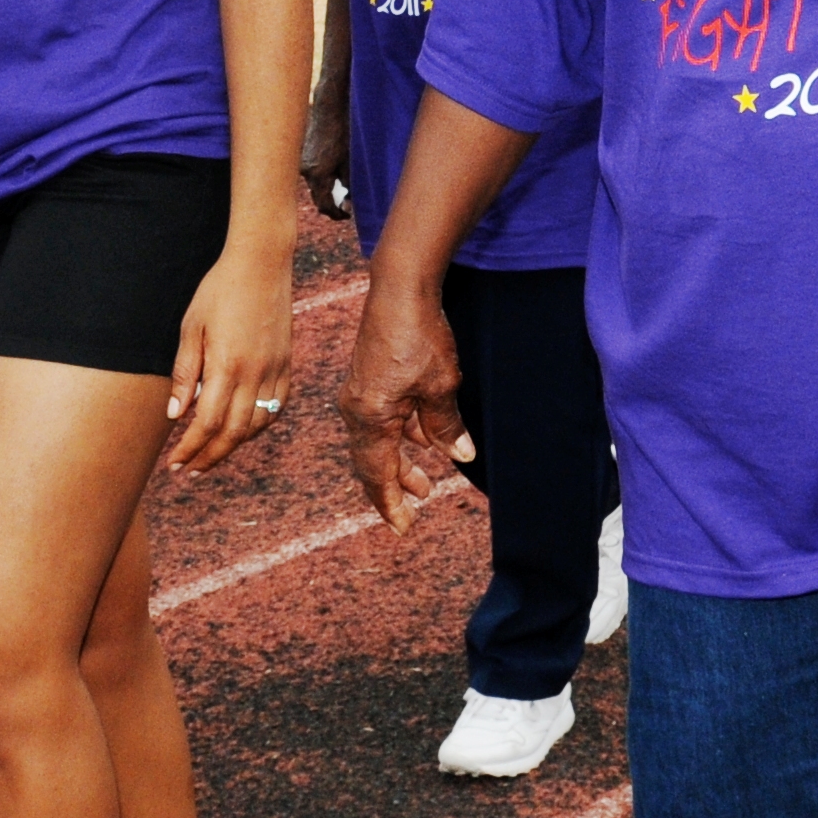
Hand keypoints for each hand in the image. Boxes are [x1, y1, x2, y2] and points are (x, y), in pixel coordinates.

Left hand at [161, 245, 292, 474]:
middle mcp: (255, 374)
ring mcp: (275, 370)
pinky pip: (276, 406)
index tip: (176, 464)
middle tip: (190, 470)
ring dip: (235, 446)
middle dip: (210, 457)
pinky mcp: (287, 364)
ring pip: (258, 424)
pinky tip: (243, 430)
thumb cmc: (218, 291)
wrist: (261, 264)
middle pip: (234, 433)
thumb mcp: (191, 328)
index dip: (190, 449)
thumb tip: (176, 414)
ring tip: (212, 454)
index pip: (208, 423)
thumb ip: (185, 373)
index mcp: (227, 366)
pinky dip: (259, 426)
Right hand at [300, 110, 350, 221]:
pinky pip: (310, 172)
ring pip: (314, 184)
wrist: (330, 107)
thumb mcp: (351, 162)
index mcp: (318, 174)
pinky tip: (333, 169)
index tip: (347, 215)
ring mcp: (301, 162)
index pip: (323, 205)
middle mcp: (305, 171)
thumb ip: (350, 187)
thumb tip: (348, 207)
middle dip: (331, 203)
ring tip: (341, 186)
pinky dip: (321, 177)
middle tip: (346, 206)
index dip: (336, 214)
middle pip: (317, 197)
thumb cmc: (345, 132)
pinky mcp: (301, 154)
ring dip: (326, 189)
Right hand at [338, 272, 471, 529]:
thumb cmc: (419, 336)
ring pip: (376, 443)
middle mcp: (357, 410)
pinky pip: (380, 421)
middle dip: (395, 489)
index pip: (379, 475)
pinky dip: (400, 437)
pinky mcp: (366, 379)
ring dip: (400, 463)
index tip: (404, 529)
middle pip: (372, 464)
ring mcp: (359, 394)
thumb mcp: (441, 386)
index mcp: (371, 418)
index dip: (391, 504)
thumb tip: (459, 456)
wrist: (399, 289)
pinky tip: (422, 437)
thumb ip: (446, 425)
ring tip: (427, 480)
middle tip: (416, 511)